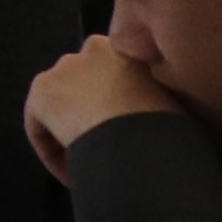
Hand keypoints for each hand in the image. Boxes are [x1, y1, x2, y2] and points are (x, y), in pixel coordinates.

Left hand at [22, 36, 185, 184]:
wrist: (141, 134)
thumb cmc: (171, 123)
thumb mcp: (180, 106)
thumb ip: (165, 101)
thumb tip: (171, 121)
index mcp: (132, 46)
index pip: (117, 74)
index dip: (121, 105)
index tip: (131, 133)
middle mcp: (94, 47)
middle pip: (86, 85)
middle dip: (94, 114)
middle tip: (108, 147)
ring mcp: (63, 68)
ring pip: (64, 106)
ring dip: (75, 131)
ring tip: (92, 162)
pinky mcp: (41, 92)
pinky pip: (41, 127)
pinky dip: (52, 153)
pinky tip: (72, 175)